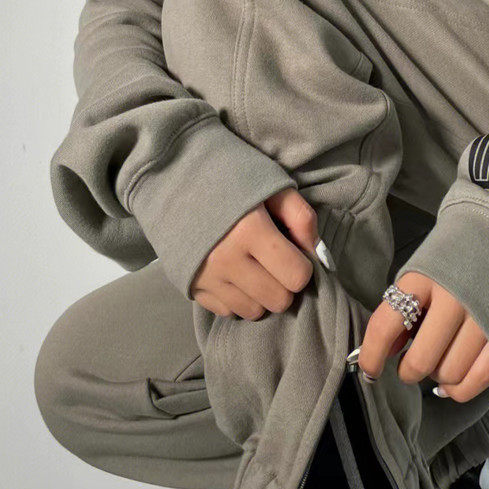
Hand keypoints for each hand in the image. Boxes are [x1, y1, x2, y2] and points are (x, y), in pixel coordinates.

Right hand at [191, 188, 317, 319]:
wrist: (172, 177)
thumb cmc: (228, 176)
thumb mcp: (271, 184)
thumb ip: (300, 216)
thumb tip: (317, 254)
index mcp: (249, 230)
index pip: (297, 276)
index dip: (302, 265)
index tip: (292, 251)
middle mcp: (226, 260)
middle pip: (279, 300)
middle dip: (284, 284)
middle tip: (275, 262)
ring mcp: (206, 277)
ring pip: (254, 311)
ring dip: (261, 295)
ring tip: (254, 268)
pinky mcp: (191, 287)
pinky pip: (228, 311)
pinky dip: (237, 298)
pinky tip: (234, 274)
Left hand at [357, 272, 488, 401]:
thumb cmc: (455, 259)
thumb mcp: (421, 272)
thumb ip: (402, 309)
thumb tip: (385, 353)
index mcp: (423, 278)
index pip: (386, 326)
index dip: (371, 355)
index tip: (369, 370)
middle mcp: (454, 298)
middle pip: (421, 360)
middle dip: (408, 371)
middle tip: (409, 365)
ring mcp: (484, 319)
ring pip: (449, 374)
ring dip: (437, 376)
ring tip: (440, 359)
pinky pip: (478, 379)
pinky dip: (460, 389)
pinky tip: (452, 383)